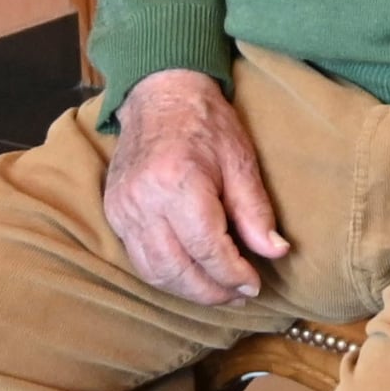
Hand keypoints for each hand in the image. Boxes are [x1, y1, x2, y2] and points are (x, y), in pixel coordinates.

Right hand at [106, 68, 290, 305]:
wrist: (160, 96)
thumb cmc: (205, 123)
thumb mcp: (241, 161)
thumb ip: (255, 211)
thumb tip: (276, 252)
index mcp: (178, 184)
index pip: (207, 249)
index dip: (233, 275)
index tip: (254, 285)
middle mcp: (143, 201)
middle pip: (177, 269)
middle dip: (211, 291)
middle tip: (239, 295)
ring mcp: (123, 209)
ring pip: (154, 272)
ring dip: (187, 290)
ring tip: (218, 290)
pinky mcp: (114, 213)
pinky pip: (139, 258)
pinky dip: (166, 274)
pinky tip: (191, 273)